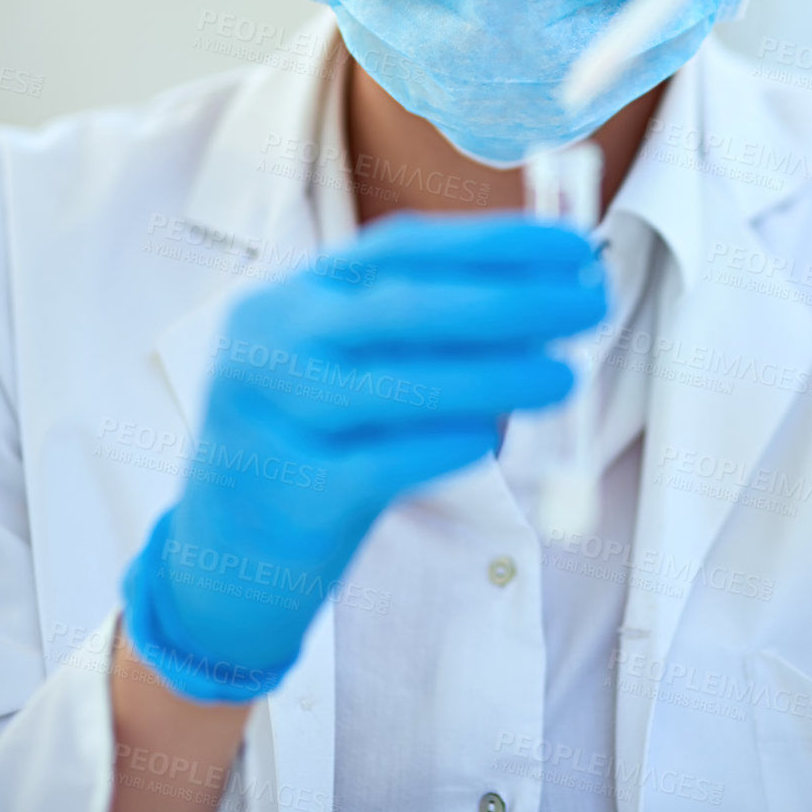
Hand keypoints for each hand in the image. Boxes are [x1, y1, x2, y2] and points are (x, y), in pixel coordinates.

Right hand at [122, 213, 605, 698]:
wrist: (220, 569)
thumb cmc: (311, 449)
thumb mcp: (340, 371)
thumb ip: (418, 333)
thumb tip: (545, 299)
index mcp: (287, 297)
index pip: (399, 249)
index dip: (491, 242)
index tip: (571, 244)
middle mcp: (268, 345)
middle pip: (406, 307)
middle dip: (513, 299)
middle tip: (592, 299)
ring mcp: (270, 420)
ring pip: (403, 385)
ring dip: (500, 374)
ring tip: (568, 374)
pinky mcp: (290, 497)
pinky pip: (387, 464)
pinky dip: (448, 446)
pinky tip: (491, 441)